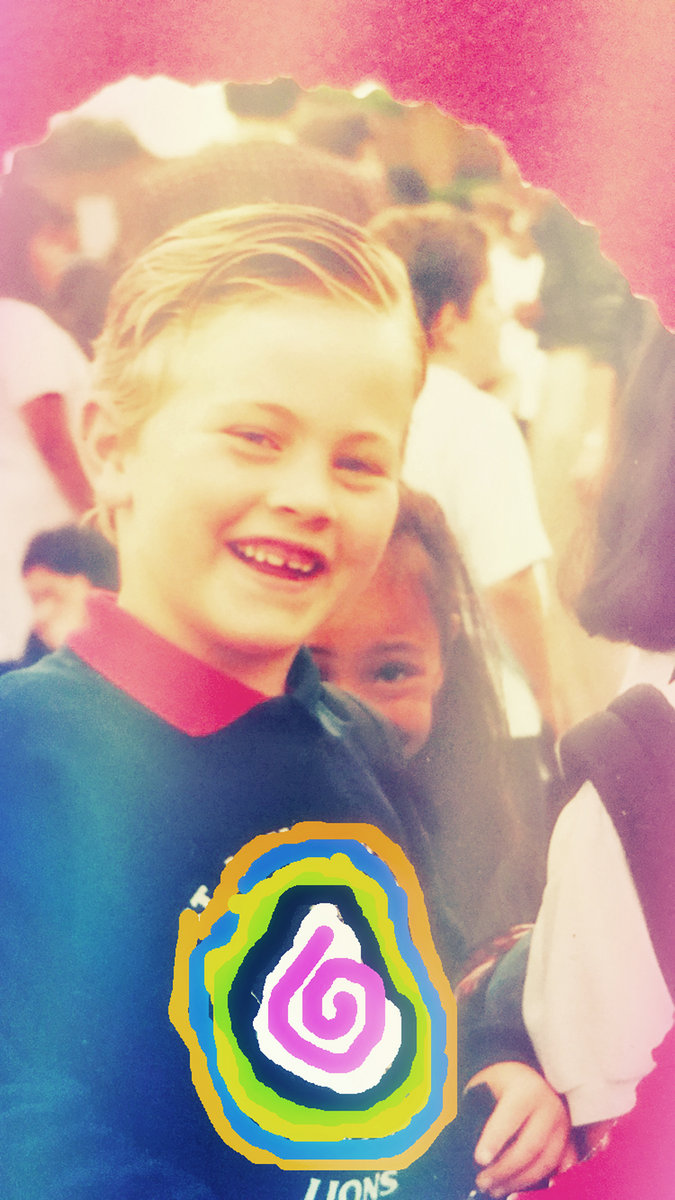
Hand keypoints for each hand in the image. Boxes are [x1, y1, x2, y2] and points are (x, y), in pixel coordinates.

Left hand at [465, 1061, 573, 1196]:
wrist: (526, 1076)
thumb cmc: (501, 1084)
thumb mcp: (487, 1086)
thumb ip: (480, 1112)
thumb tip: (471, 1146)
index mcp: (526, 1090)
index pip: (511, 1117)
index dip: (495, 1139)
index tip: (479, 1159)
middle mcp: (550, 1107)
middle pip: (530, 1146)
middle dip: (505, 1169)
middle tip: (483, 1181)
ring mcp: (563, 1126)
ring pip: (545, 1162)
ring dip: (519, 1181)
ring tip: (496, 1189)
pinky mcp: (569, 1141)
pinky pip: (562, 1168)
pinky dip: (547, 1182)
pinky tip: (528, 1191)